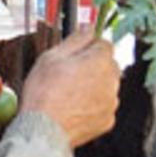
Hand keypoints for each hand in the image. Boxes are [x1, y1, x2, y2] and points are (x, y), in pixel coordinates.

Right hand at [20, 30, 119, 147]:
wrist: (43, 129)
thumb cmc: (44, 92)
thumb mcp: (52, 56)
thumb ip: (76, 39)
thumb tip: (89, 27)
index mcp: (100, 61)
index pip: (104, 43)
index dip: (88, 45)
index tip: (76, 51)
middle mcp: (111, 81)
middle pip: (107, 64)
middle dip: (92, 64)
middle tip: (68, 72)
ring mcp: (111, 102)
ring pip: (105, 85)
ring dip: (93, 84)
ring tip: (68, 92)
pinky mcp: (107, 120)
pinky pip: (102, 105)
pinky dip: (92, 104)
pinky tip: (73, 106)